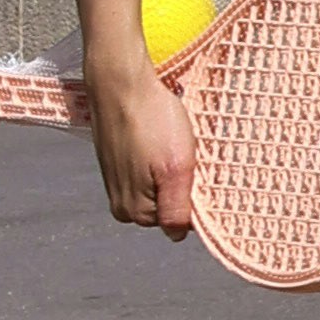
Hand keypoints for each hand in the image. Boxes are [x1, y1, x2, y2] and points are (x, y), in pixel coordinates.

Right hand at [88, 39, 199, 237]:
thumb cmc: (152, 121)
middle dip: (186, 182)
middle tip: (188, 153)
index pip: (181, 220)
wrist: (122, 83)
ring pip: (161, 184)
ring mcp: (118, 182)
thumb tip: (178, 236)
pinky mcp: (118, 162)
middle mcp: (122, 203)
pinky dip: (162, 156)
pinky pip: (150, 169)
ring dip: (175, 167)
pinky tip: (163, 137)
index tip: (201, 172)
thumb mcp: (176, 169)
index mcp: (135, 212)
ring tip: (175, 142)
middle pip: (170, 203)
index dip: (197, 196)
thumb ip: (176, 209)